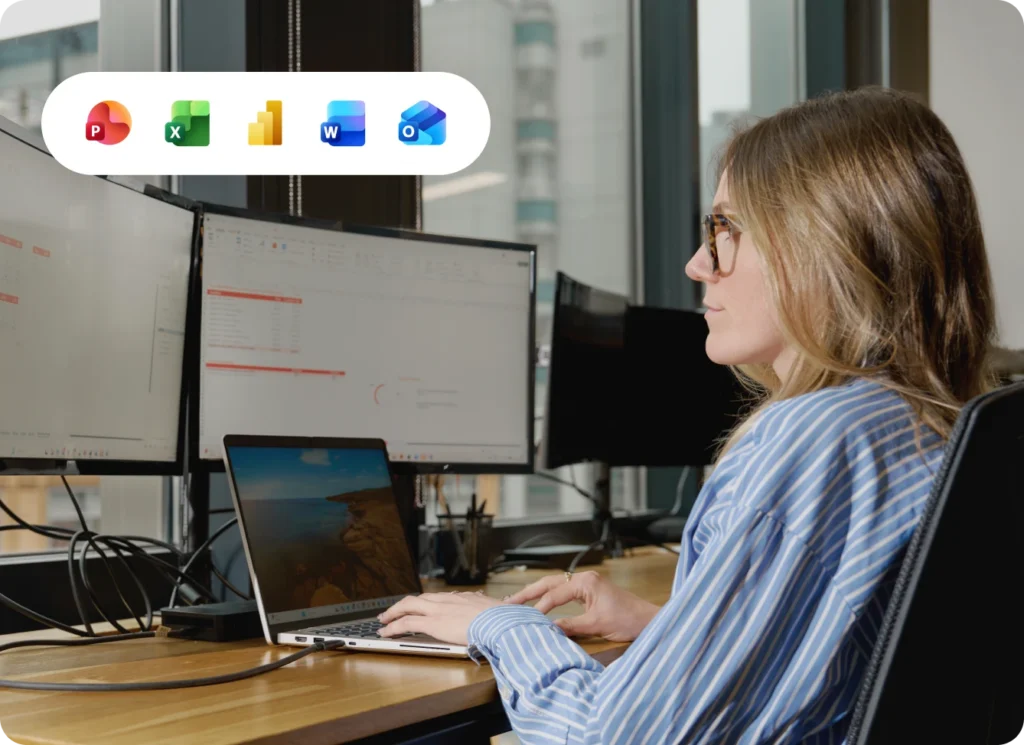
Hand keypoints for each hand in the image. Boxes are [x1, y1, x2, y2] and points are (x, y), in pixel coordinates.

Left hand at [378, 591, 503, 645]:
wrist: (501, 622)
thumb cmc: (504, 621)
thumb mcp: (498, 613)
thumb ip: (492, 613)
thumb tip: (501, 613)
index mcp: (463, 599)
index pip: (439, 598)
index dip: (426, 603)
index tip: (422, 606)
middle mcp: (448, 600)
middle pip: (419, 598)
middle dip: (404, 605)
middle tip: (393, 611)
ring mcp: (439, 610)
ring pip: (408, 606)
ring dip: (393, 613)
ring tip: (384, 620)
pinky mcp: (432, 623)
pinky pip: (406, 623)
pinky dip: (393, 627)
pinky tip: (385, 632)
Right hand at [505, 571, 658, 641]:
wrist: (649, 620)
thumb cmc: (628, 619)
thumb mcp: (597, 625)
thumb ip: (571, 626)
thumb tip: (549, 629)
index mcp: (586, 582)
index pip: (554, 595)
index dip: (539, 608)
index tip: (525, 619)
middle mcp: (585, 579)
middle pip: (550, 583)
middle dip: (529, 593)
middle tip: (508, 602)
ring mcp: (587, 584)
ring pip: (555, 586)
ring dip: (537, 593)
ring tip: (517, 601)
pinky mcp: (590, 592)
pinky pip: (564, 592)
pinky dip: (549, 597)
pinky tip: (539, 604)